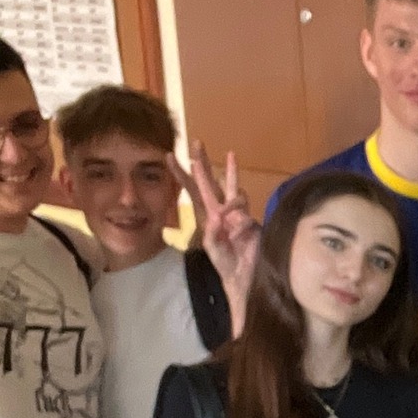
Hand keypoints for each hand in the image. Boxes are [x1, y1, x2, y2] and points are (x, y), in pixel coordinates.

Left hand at [178, 144, 258, 315]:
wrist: (244, 275)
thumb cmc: (225, 263)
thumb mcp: (213, 248)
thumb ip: (214, 233)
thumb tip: (218, 215)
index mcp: (206, 214)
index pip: (191, 189)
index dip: (180, 173)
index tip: (167, 156)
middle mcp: (220, 209)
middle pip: (209, 180)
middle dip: (202, 161)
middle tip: (196, 142)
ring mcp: (236, 213)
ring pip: (231, 187)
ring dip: (229, 172)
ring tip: (229, 154)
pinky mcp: (250, 219)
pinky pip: (244, 210)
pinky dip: (238, 215)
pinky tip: (236, 228)